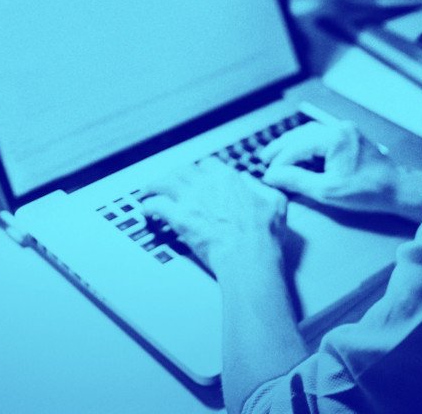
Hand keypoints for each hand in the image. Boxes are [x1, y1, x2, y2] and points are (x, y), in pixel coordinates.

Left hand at [141, 158, 288, 277]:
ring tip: (148, 190)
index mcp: (228, 178)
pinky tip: (146, 209)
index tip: (197, 175)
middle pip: (182, 170)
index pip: (207, 164)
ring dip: (154, 185)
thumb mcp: (275, 202)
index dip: (200, 170)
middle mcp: (206, 184)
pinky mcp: (179, 218)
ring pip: (164, 182)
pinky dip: (149, 205)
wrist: (249, 257)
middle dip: (173, 174)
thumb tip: (249, 181)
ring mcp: (191, 200)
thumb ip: (260, 187)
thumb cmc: (263, 235)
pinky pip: (157, 205)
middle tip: (167, 180)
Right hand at [260, 120, 402, 215]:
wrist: (399, 189)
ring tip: (277, 153)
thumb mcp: (327, 191)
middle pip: (301, 134)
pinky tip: (299, 150)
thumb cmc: (366, 192)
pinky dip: (307, 143)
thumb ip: (297, 181)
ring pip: (310, 132)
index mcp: (333, 138)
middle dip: (282, 147)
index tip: (268, 175)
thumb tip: (272, 176)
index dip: (280, 162)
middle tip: (264, 157)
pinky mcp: (350, 135)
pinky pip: (321, 135)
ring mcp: (345, 130)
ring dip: (293, 143)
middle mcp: (338, 128)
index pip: (297, 147)